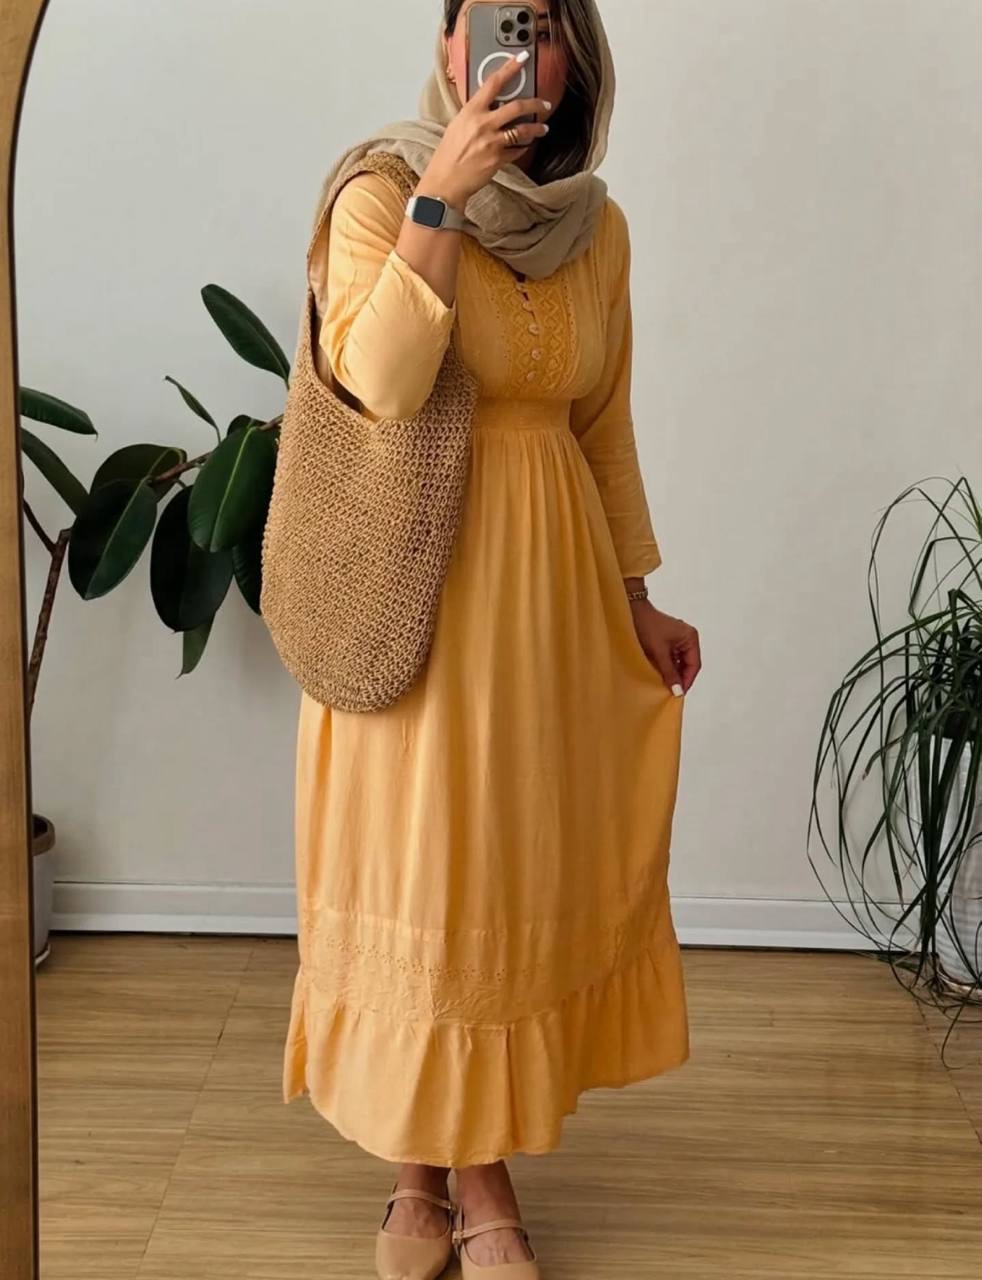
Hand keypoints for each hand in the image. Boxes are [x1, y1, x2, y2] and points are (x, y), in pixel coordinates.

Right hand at [419, 51, 550, 208]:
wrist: (445, 180)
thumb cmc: (449, 153)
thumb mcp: (458, 125)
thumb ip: (476, 113)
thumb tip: (492, 104)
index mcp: (471, 111)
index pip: (493, 83)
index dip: (510, 68)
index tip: (522, 58)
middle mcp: (483, 124)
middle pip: (517, 106)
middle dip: (536, 103)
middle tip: (545, 104)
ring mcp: (492, 142)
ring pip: (523, 130)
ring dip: (536, 129)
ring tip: (543, 129)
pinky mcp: (497, 159)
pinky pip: (517, 151)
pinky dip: (523, 148)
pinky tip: (525, 147)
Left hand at [629, 599, 700, 694]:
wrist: (631, 611)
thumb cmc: (647, 626)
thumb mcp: (659, 652)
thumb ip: (669, 672)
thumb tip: (677, 691)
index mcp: (691, 638)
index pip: (694, 664)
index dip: (687, 680)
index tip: (679, 693)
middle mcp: (688, 638)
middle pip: (688, 664)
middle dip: (680, 678)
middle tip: (672, 692)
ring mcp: (678, 639)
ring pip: (679, 662)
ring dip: (673, 673)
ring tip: (666, 685)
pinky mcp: (669, 641)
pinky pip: (672, 657)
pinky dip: (667, 666)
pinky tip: (661, 675)